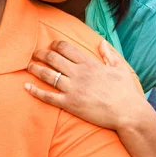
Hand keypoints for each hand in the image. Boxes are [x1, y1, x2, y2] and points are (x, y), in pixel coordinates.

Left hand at [25, 40, 147, 130]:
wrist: (128, 113)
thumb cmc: (126, 92)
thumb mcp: (121, 68)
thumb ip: (109, 54)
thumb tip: (101, 43)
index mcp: (89, 64)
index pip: (66, 48)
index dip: (54, 45)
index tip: (50, 45)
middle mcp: (78, 74)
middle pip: (53, 58)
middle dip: (41, 54)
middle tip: (35, 54)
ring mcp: (73, 89)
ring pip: (47, 75)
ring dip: (35, 69)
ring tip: (28, 66)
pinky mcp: (70, 104)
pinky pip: (48, 96)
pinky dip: (35, 91)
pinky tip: (26, 87)